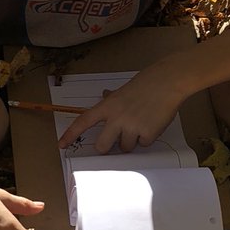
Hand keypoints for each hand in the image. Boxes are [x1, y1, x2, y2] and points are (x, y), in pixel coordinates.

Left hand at [58, 65, 184, 153]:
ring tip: (141, 124)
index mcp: (107, 106)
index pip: (83, 122)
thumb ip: (111, 99)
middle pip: (102, 146)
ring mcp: (131, 127)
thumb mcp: (123, 90)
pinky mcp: (147, 133)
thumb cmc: (146, 84)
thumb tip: (104, 95)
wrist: (167, 81)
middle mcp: (116, 118)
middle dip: (108, 147)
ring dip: (132, 141)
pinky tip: (152, 123)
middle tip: (116, 140)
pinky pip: (143, 144)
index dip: (70, 135)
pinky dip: (147, 138)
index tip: (61, 145)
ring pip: (125, 147)